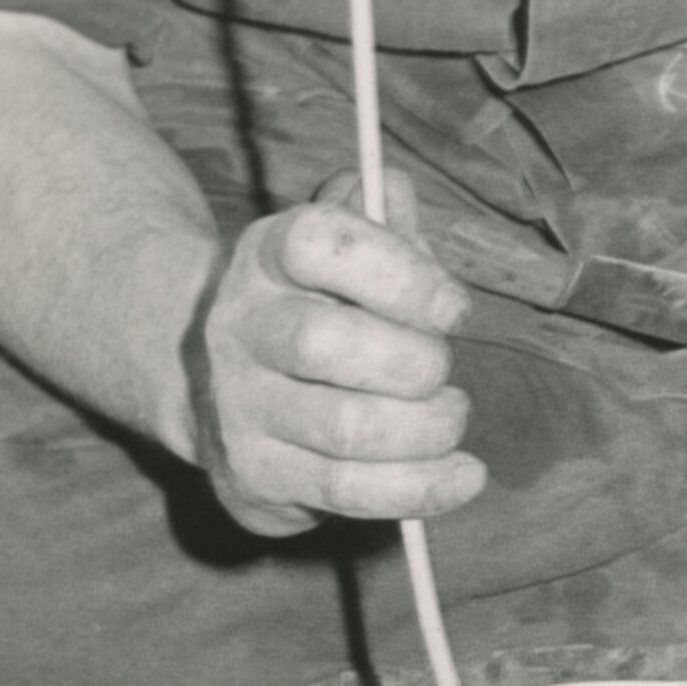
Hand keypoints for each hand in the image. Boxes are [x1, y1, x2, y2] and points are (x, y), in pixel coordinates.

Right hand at [187, 166, 485, 535]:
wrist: (224, 390)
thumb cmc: (319, 310)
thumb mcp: (345, 253)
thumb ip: (382, 220)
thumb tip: (397, 194)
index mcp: (267, 256)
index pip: (319, 244)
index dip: (400, 275)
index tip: (456, 309)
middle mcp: (241, 327)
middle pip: (325, 344)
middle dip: (415, 364)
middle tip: (443, 372)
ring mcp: (240, 406)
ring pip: (344, 428)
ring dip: (425, 429)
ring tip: (450, 418)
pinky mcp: (257, 475)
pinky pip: (349, 490)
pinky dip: (421, 488)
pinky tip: (461, 477)